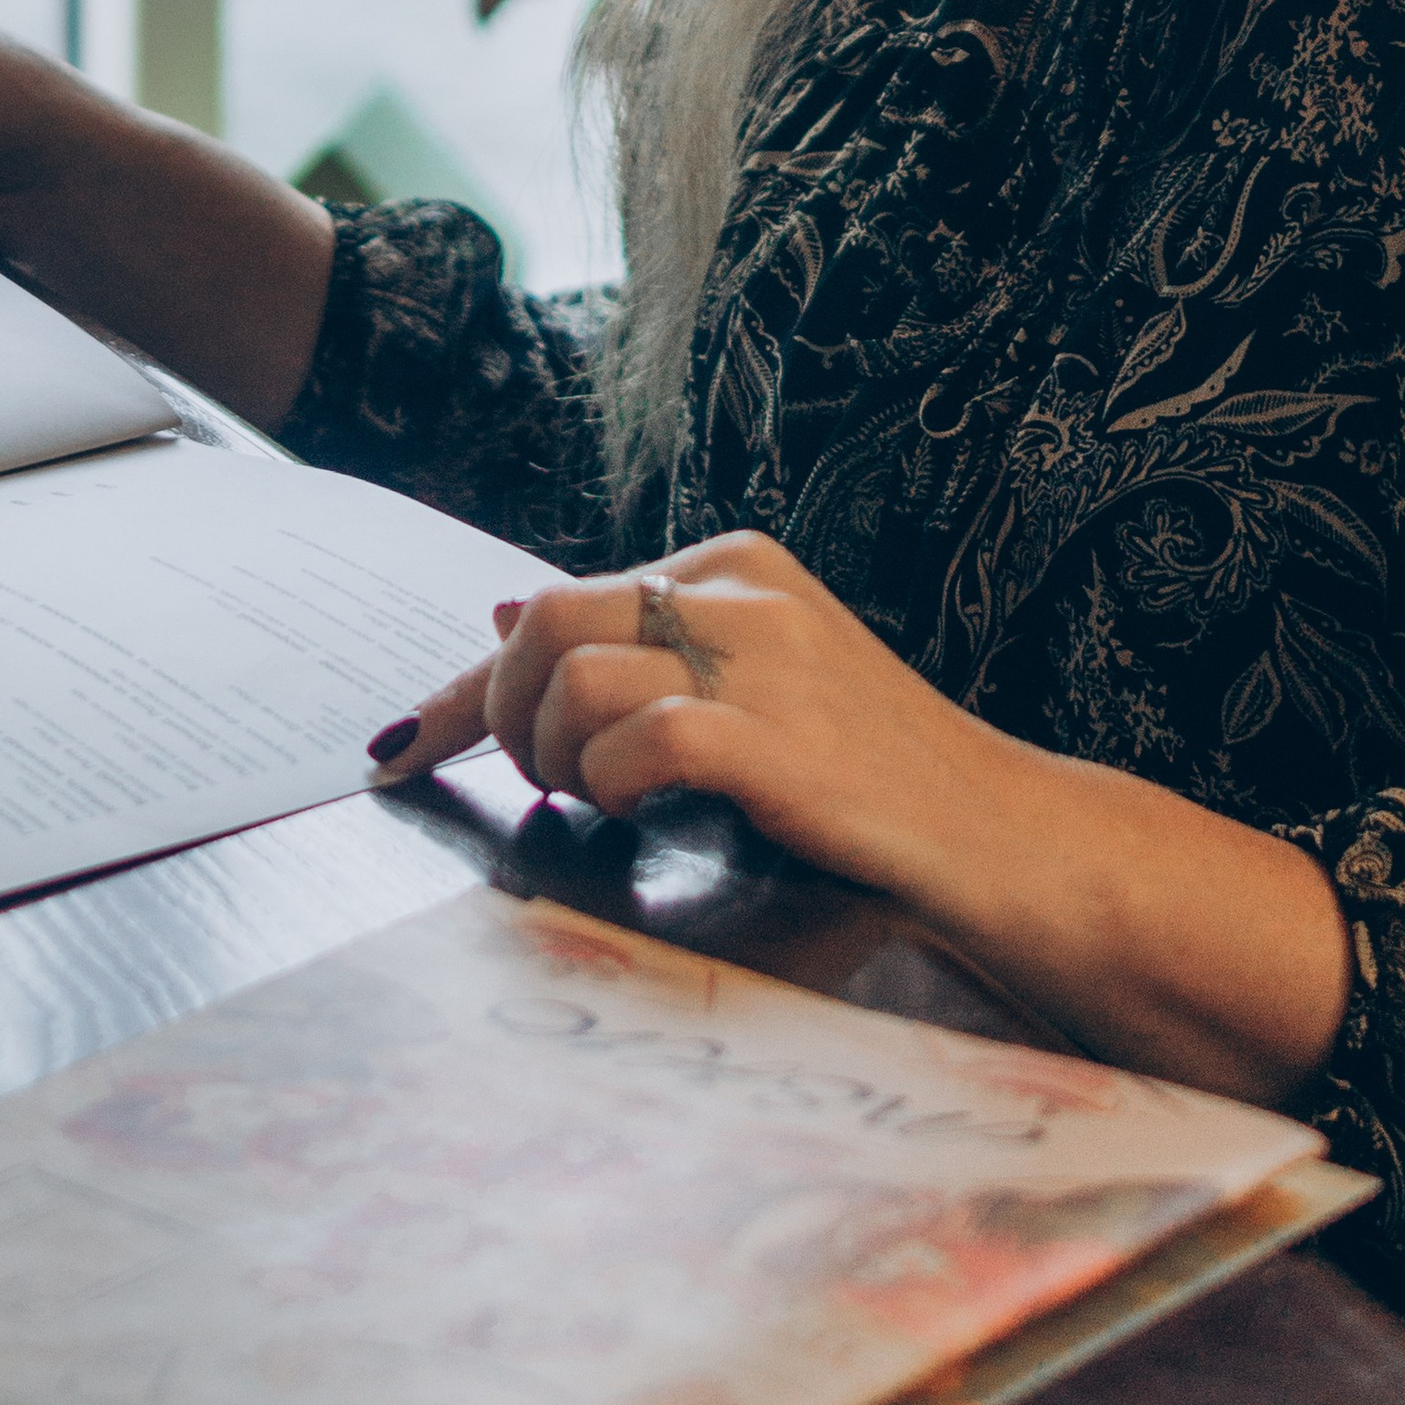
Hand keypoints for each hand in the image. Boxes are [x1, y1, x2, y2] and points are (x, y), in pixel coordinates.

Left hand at [377, 529, 1350, 1107]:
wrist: (1005, 838)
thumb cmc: (869, 782)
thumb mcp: (754, 688)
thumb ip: (641, 654)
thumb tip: (502, 611)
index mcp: (731, 566)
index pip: (555, 601)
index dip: (464, 684)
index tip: (398, 746)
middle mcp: (740, 587)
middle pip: (542, 618)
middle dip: (496, 715)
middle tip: (538, 790)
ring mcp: (762, 653)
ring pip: (570, 672)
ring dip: (553, 759)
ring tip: (598, 806)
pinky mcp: (777, 731)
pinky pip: (637, 739)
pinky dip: (613, 785)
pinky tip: (645, 814)